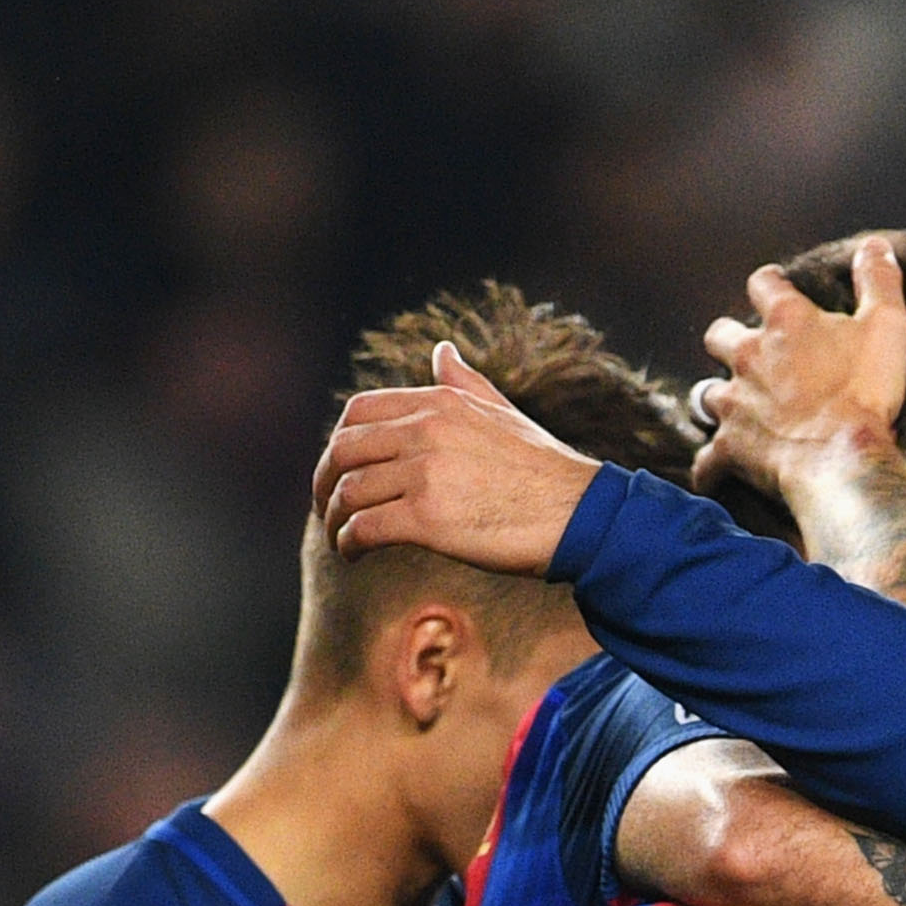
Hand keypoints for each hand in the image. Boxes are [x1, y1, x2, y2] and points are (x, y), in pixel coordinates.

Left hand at [321, 344, 602, 573]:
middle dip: (324, 482)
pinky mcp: (427, 517)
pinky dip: (348, 543)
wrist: (581, 516)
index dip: (338, 442)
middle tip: (328, 508)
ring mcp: (425, 472)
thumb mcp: (504, 412)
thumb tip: (442, 349)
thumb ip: (465, 382)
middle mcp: (427, 430)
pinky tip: (353, 555)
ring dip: (335, 519)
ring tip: (341, 539)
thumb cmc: (546, 472)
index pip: (360, 411)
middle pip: (342, 450)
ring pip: (348, 492)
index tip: (341, 470)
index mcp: (441, 403)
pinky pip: (364, 527)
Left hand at [692, 240, 905, 500]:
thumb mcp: (887, 326)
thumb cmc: (865, 392)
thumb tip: (876, 246)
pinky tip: (715, 472)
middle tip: (752, 352)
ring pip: (707, 394)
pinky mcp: (730, 447)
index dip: (771, 285)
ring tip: (735, 406)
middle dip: (731, 340)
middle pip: (720, 334)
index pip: (764, 283)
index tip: (778, 289)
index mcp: (786, 322)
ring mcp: (735, 403)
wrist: (842, 459)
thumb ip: (879, 281)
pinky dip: (712, 466)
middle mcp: (749, 356)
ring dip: (720, 398)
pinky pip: (708, 460)